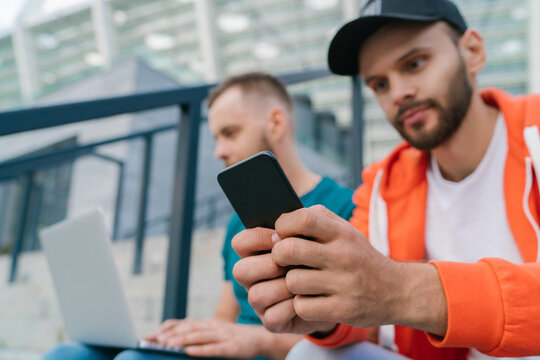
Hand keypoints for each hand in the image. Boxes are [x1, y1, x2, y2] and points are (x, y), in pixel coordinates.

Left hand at [144, 318, 298, 358]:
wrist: (260, 338)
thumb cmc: (234, 337)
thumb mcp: (215, 331)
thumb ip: (199, 331)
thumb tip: (178, 331)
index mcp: (207, 323)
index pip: (182, 324)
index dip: (166, 329)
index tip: (150, 336)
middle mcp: (213, 326)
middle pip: (188, 329)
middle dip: (169, 335)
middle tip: (153, 340)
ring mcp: (222, 336)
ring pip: (199, 336)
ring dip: (182, 340)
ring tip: (167, 344)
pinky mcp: (232, 347)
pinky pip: (215, 348)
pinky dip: (201, 350)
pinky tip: (190, 352)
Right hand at [232, 227, 336, 334]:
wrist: (342, 288)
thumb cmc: (321, 257)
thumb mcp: (313, 237)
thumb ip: (297, 225)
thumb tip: (282, 228)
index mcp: (256, 252)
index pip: (241, 242)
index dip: (257, 238)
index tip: (280, 237)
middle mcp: (252, 277)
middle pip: (241, 270)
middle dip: (270, 265)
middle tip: (294, 262)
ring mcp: (259, 301)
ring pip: (256, 295)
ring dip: (285, 287)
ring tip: (307, 282)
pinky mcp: (271, 322)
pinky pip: (273, 316)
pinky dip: (293, 307)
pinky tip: (309, 299)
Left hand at [234, 205, 447, 335]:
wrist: (398, 291)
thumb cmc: (360, 258)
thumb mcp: (346, 231)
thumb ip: (316, 219)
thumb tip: (279, 225)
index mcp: (342, 233)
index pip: (303, 219)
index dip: (283, 225)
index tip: (282, 234)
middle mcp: (344, 256)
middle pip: (288, 250)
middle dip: (278, 256)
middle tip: (283, 261)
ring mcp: (345, 284)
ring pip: (292, 282)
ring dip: (290, 284)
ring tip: (300, 283)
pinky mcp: (344, 310)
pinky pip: (302, 307)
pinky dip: (301, 305)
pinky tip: (311, 300)